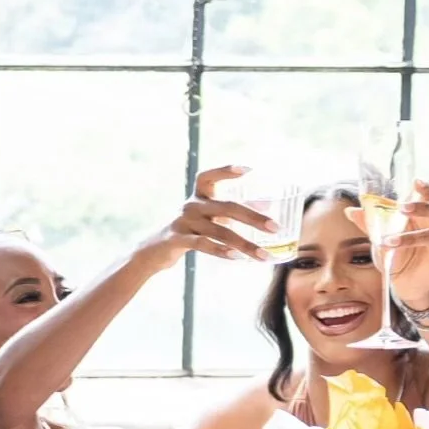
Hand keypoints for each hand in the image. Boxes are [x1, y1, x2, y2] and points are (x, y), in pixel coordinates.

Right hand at [139, 164, 273, 269]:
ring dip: (244, 244)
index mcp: (198, 195)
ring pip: (219, 231)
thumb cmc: (189, 230)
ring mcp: (183, 222)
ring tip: (262, 255)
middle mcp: (191, 205)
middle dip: (253, 218)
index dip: (226, 171)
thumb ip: (232, 211)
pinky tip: (237, 258)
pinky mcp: (177, 240)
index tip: (249, 170)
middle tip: (275, 227)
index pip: (209, 176)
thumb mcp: (208, 217)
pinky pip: (203, 244)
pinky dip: (221, 251)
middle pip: (227, 207)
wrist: (153, 251)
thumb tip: (267, 206)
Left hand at [350, 179, 428, 312]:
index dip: (425, 188)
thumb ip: (368, 223)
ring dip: (413, 236)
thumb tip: (350, 210)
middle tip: (403, 208)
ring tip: (391, 242)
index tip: (416, 182)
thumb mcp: (380, 237)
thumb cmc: (396, 252)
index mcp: (422, 214)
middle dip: (422, 206)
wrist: (403, 281)